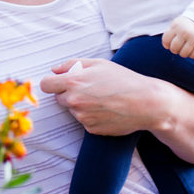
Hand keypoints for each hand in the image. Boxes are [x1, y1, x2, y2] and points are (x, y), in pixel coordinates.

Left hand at [40, 58, 167, 135]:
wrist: (147, 103)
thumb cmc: (123, 80)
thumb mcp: (98, 64)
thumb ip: (72, 64)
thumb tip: (54, 70)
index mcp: (73, 83)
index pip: (46, 85)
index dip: (52, 83)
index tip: (58, 82)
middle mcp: (74, 101)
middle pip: (59, 98)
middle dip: (69, 93)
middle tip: (89, 89)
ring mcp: (82, 117)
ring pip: (73, 110)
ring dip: (81, 105)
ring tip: (102, 99)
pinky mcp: (91, 129)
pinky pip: (85, 121)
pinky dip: (92, 116)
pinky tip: (107, 110)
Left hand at [162, 16, 193, 57]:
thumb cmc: (185, 25)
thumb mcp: (175, 24)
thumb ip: (169, 34)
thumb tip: (167, 47)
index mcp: (176, 26)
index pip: (165, 41)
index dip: (167, 45)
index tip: (170, 43)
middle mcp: (185, 32)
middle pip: (174, 49)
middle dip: (175, 49)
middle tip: (179, 46)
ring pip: (183, 54)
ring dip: (183, 53)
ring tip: (185, 47)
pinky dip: (192, 55)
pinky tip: (192, 49)